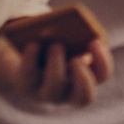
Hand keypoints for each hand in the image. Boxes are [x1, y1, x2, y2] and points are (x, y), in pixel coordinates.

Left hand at [0, 34, 114, 106]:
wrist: (21, 53)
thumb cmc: (51, 40)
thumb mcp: (66, 36)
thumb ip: (74, 32)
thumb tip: (70, 26)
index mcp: (86, 77)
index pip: (102, 76)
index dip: (102, 61)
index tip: (94, 41)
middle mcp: (68, 92)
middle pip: (84, 96)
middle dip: (83, 78)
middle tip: (77, 58)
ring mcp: (46, 93)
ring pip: (54, 89)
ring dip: (56, 65)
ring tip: (55, 45)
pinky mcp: (25, 86)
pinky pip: (29, 76)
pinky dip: (31, 58)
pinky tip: (32, 43)